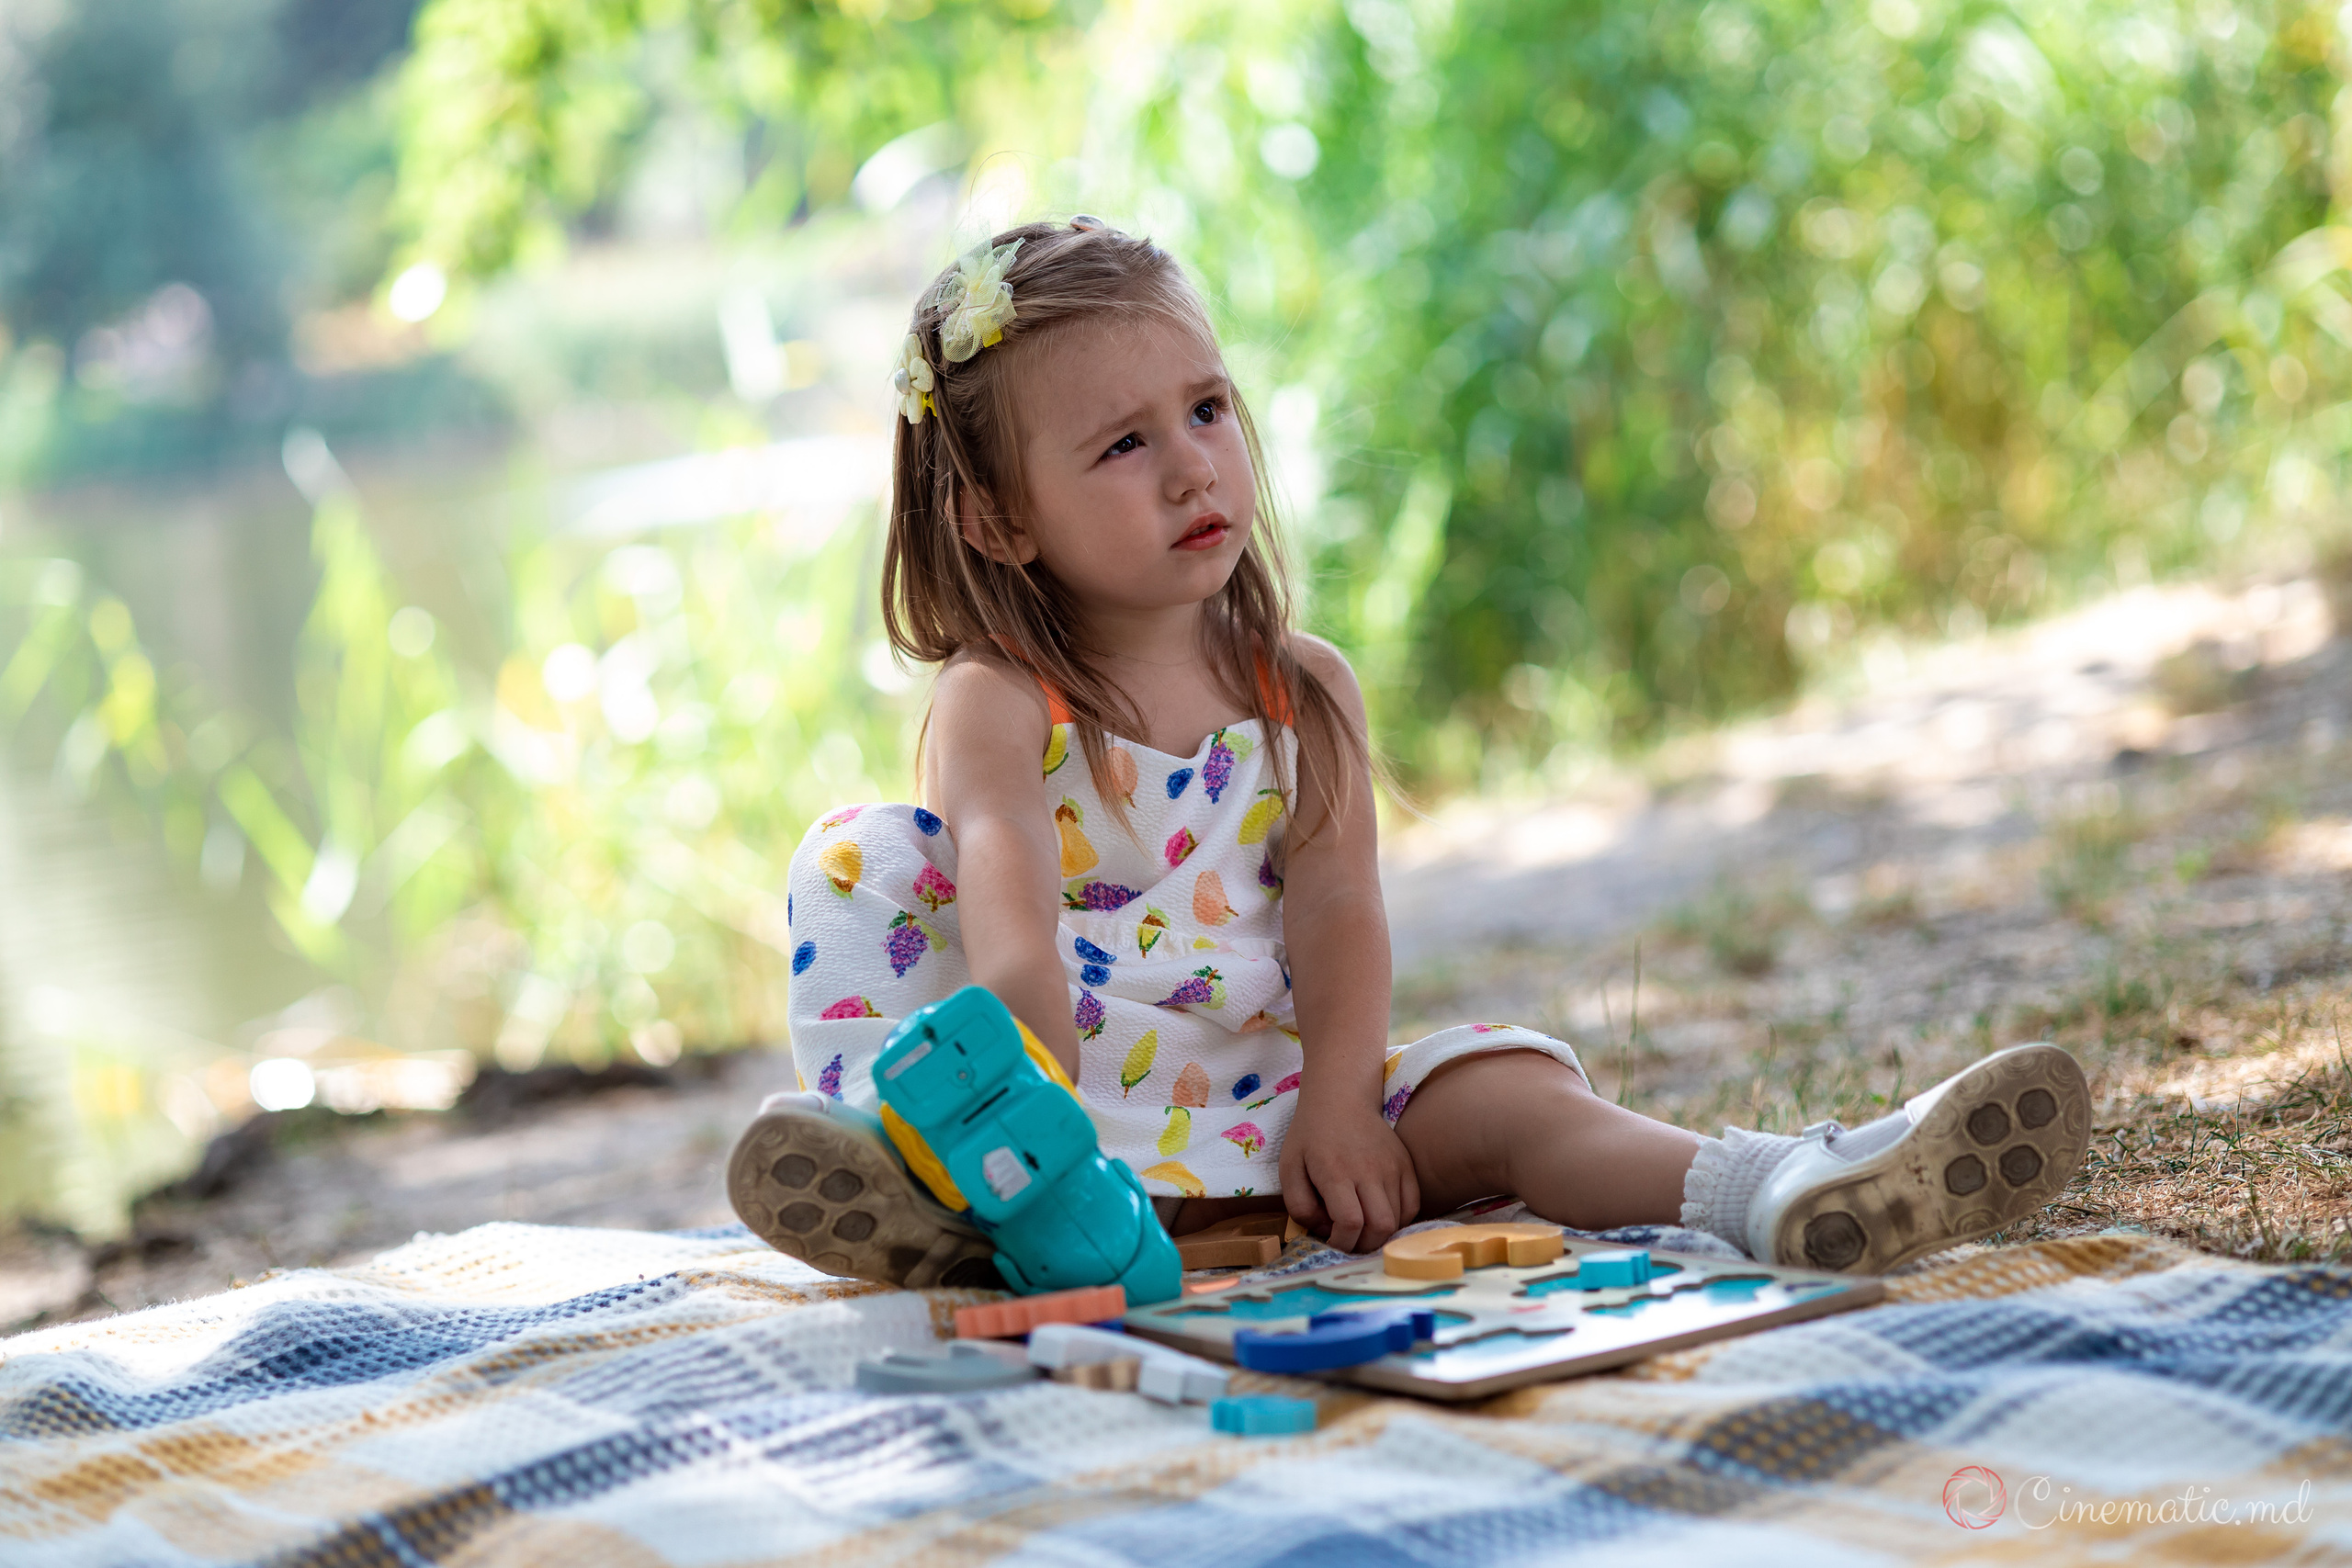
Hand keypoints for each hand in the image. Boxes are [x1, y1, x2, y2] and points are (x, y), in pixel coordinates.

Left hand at [1279, 1093, 1421, 1253]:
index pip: (1350, 1223)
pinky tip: (1380, 1216)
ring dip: (1379, 1234)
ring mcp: (1392, 1167)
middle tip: (1349, 1241)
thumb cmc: (1310, 1136)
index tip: (1333, 1242)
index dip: (1343, 1243)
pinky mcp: (1406, 1165)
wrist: (1341, 1099)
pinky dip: (1399, 1220)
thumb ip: (1299, 1205)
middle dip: (1364, 1245)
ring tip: (1362, 1228)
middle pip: (1380, 1227)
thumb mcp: (1288, 1168)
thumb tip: (1324, 1229)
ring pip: (1398, 1220)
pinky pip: (1412, 1206)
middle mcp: (1369, 1171)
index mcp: (1336, 1172)